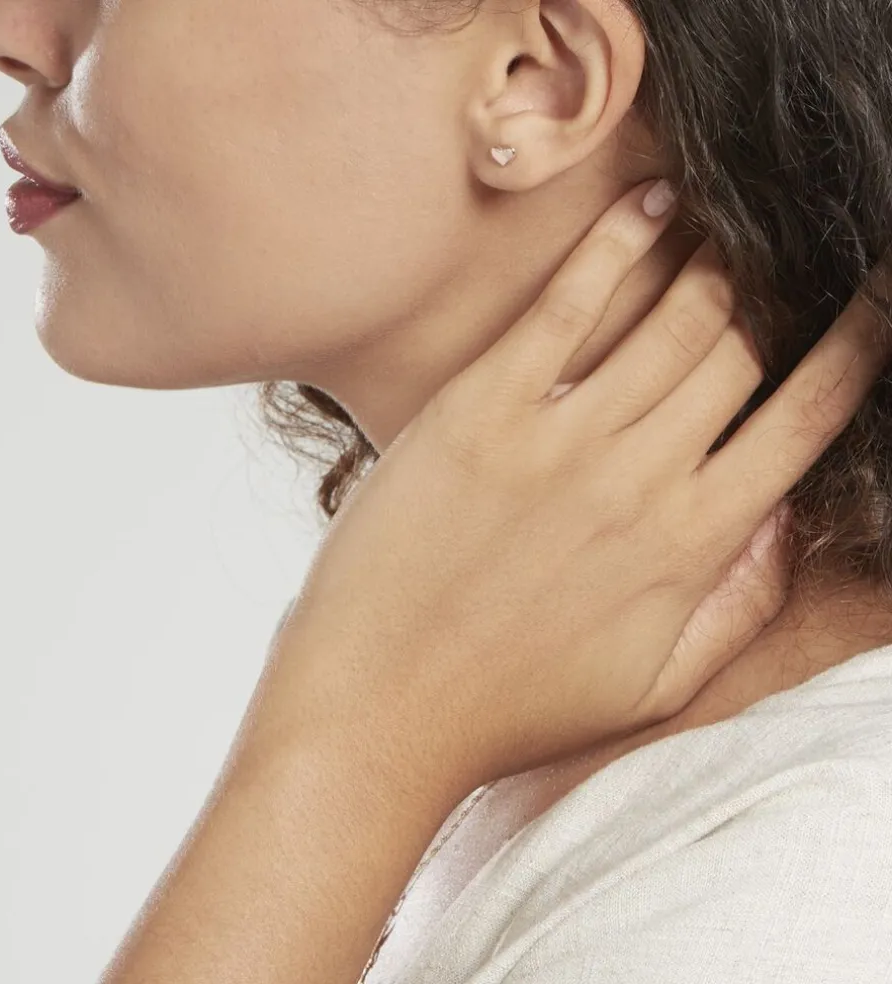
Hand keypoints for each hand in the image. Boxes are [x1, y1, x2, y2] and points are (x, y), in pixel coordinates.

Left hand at [253, 178, 889, 795]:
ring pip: (673, 313)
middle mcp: (639, 476)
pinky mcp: (482, 410)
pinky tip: (652, 203)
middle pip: (744, 347)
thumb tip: (788, 520)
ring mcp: (559, 437)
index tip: (875, 298)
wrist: (382, 703)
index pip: (805, 417)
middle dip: (785, 283)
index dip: (855, 345)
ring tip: (738, 212)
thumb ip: (739, 605)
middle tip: (794, 241)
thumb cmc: (515, 705)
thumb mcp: (654, 685)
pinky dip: (618, 244)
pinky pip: (567, 305)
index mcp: (691, 543)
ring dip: (718, 251)